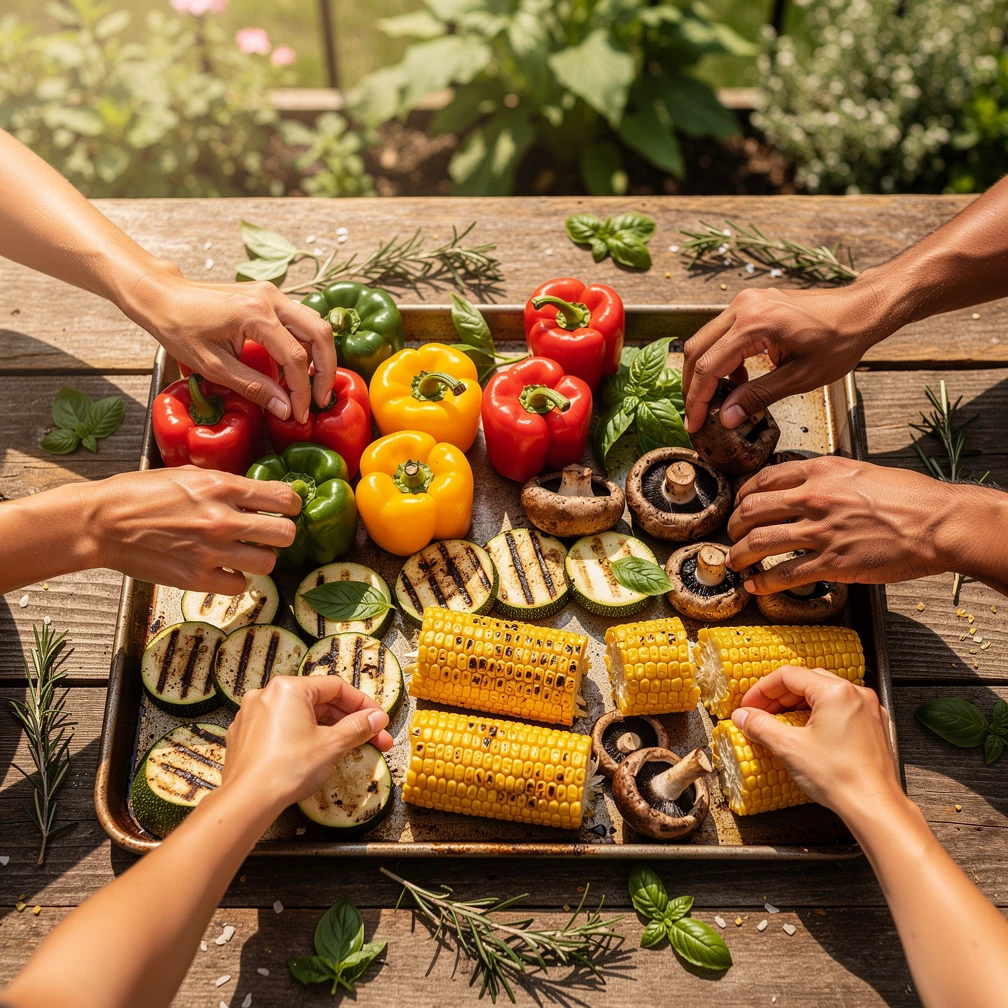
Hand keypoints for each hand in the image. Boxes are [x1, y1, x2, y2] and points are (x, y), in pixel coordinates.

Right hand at [79, 467, 299, 593]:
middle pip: (286, 535)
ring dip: (260, 558)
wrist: (100, 523)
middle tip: (269, 533)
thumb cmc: (138, 493)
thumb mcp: (186, 474)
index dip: (290, 505)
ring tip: (245, 552)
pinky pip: (239, 585)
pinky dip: (235, 578)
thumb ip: (224, 484)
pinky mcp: (196, 579)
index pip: (283, 498)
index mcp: (221, 487)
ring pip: (268, 563)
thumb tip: (254, 492)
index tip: (285, 509)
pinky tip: (223, 568)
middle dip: (281, 533)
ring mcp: (211, 552)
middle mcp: (222, 519)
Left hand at [128, 265, 335, 422]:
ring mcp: (272, 293)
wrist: (163, 295)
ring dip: (322, 357)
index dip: (302, 391)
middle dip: (326, 371)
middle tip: (320, 400)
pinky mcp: (270, 295)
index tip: (299, 415)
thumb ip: (253, 387)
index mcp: (255, 314)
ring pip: (316, 324)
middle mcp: (270, 298)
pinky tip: (299, 368)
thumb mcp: (213, 366)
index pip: (296, 358)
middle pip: (320, 334)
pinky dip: (308, 345)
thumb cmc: (179, 328)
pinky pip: (302, 320)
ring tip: (313, 387)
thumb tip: (285, 410)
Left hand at [222, 675, 393, 810]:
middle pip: (317, 701)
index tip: (377, 719)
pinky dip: (300, 737)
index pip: (336, 688)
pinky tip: (314, 755)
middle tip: (371, 737)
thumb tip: (377, 718)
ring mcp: (252, 716)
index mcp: (289, 688)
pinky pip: (280, 729)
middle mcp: (267, 695)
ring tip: (346, 748)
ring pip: (299, 716)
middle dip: (347, 721)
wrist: (248, 801)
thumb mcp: (333, 744)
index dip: (362, 704)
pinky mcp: (244, 736)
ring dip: (325, 729)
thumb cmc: (289, 768)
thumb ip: (358, 727)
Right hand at [682, 283, 889, 433]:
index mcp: (754, 323)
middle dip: (693, 385)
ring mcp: (745, 301)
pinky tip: (738, 377)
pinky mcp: (750, 303)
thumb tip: (726, 417)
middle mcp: (743, 306)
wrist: (860, 310)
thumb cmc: (840, 340)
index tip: (694, 423)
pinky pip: (722, 332)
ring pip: (705, 339)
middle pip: (696, 349)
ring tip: (718, 399)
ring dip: (706, 371)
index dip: (697, 399)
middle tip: (698, 414)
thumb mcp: (800, 377)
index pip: (709, 366)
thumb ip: (757, 396)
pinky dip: (721, 357)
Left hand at [727, 456, 962, 591]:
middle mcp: (814, 498)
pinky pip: (784, 574)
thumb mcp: (861, 471)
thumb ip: (828, 477)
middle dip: (735, 526)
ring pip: (759, 542)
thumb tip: (807, 484)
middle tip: (733, 536)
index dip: (743, 495)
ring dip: (740, 554)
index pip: (764, 479)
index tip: (739, 505)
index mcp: (821, 471)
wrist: (939, 524)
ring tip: (735, 562)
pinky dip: (762, 582)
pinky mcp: (832, 563)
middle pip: (752, 510)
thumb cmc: (910, 498)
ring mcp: (821, 532)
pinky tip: (755, 586)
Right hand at [732, 665, 898, 814]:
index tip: (750, 705)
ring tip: (782, 724)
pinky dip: (821, 715)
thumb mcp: (789, 748)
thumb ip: (761, 726)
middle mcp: (856, 694)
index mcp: (835, 692)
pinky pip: (842, 710)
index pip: (788, 675)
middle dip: (779, 696)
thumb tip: (743, 717)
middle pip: (807, 681)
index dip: (762, 690)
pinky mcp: (875, 727)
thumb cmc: (841, 778)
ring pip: (825, 695)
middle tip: (761, 713)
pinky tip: (808, 733)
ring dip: (799, 705)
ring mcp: (869, 710)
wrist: (874, 807)